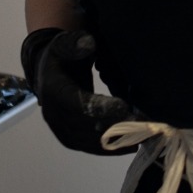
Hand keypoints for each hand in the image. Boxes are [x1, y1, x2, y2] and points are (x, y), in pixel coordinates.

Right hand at [19, 27, 137, 154]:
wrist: (48, 69)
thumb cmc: (64, 54)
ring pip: (85, 141)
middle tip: (143, 126)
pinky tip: (128, 147)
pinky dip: (105, 149)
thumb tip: (87, 43)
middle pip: (84, 126)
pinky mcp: (66, 134)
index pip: (77, 103)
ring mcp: (58, 126)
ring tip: (142, 139)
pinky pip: (84, 146)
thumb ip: (77, 43)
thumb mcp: (67, 43)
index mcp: (54, 89)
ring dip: (113, 142)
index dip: (100, 108)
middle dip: (114, 127)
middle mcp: (53, 112)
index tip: (125, 108)